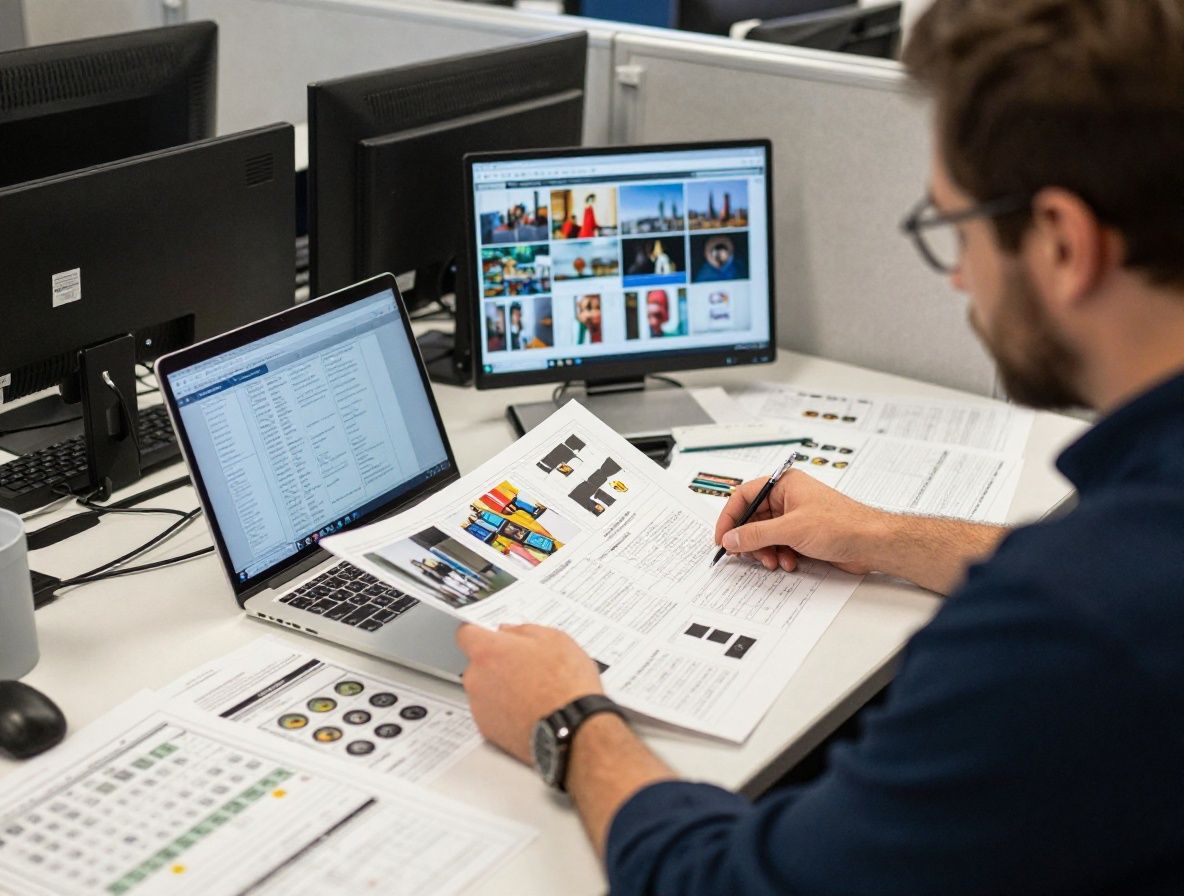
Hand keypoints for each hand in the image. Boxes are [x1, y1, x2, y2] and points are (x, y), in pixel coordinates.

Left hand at [456, 623, 604, 764]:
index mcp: (489, 652)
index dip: (480, 632)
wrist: (573, 730)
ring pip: (485, 689)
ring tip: (534, 692)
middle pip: (478, 664)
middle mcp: (477, 679)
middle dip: (497, 663)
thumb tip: (511, 632)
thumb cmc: (566, 686)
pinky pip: (492, 713)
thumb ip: (523, 630)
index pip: (466, 633)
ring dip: (502, 688)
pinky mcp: (488, 731)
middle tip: (526, 666)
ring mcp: (480, 708)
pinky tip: (531, 710)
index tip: (489, 635)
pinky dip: (505, 711)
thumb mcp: (555, 639)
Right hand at [714, 470, 887, 574]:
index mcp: (784, 484)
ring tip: (774, 561)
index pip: (744, 496)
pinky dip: (780, 556)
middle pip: (753, 519)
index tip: (722, 538)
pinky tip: (790, 563)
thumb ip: (756, 534)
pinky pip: (779, 545)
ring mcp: (796, 517)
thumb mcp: (791, 529)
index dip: (730, 518)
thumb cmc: (843, 524)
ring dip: (766, 551)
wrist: (872, 543)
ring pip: (766, 535)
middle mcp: (788, 498)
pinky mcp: (803, 534)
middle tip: (745, 555)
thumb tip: (731, 538)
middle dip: (750, 540)